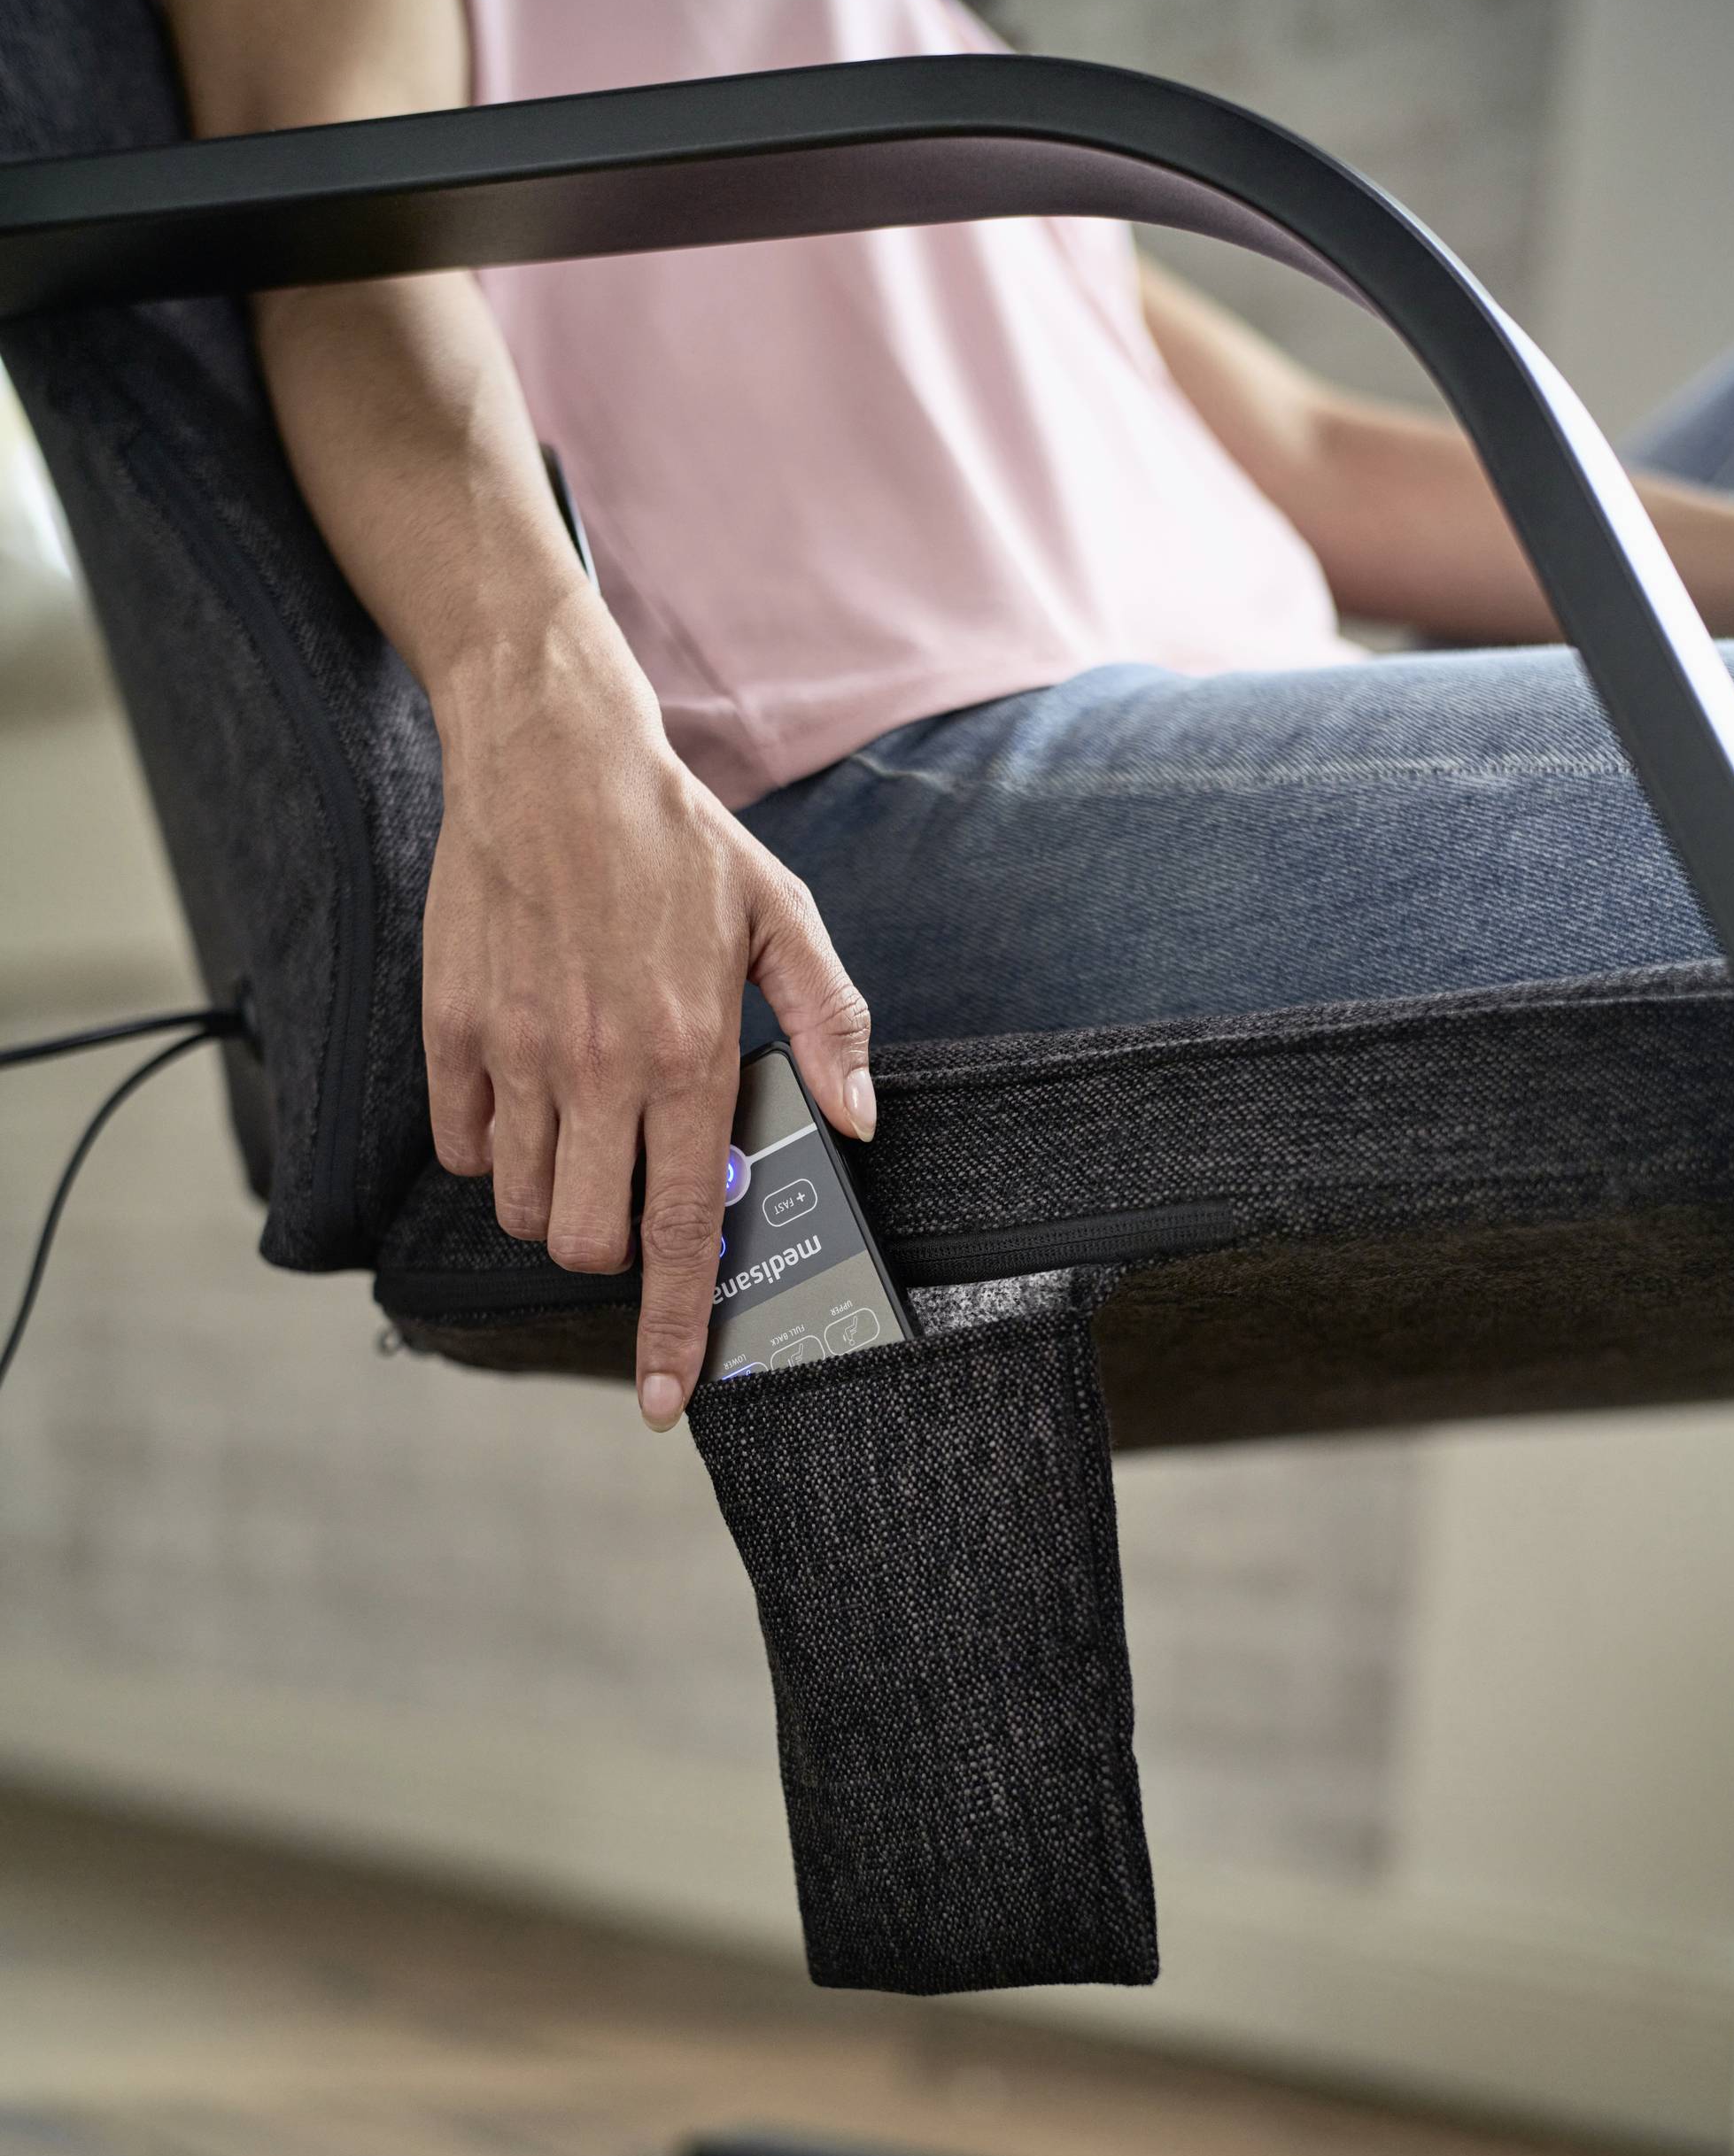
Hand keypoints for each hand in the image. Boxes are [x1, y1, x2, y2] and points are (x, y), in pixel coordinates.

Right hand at [422, 589, 873, 1429]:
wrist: (548, 755)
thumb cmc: (675, 840)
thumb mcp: (781, 918)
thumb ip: (830, 1026)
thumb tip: (859, 1125)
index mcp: (687, 1055)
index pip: (683, 1231)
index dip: (677, 1329)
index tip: (666, 1400)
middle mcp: (597, 1069)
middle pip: (584, 1243)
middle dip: (609, 1247)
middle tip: (629, 1187)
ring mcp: (515, 1053)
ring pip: (518, 1207)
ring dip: (550, 1198)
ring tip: (580, 1126)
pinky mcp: (451, 1030)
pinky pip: (460, 1145)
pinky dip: (488, 1147)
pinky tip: (524, 1089)